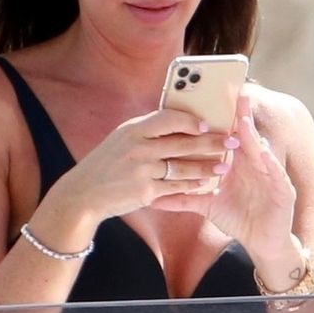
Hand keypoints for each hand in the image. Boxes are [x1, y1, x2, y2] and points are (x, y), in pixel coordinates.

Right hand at [50, 107, 231, 225]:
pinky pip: (176, 188)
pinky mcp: (146, 192)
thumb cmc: (107, 163)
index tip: (207, 124)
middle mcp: (138, 148)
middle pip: (182, 144)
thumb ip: (148, 130)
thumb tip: (181, 120)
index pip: (167, 119)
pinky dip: (193, 186)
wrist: (83, 193)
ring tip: (225, 167)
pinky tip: (206, 184)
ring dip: (207, 168)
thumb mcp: (122, 138)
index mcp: (133, 129)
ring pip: (183, 168)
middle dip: (211, 144)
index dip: (189, 121)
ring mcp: (142, 171)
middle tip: (231, 143)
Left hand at [158, 94, 298, 259]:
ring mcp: (270, 175)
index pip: (228, 137)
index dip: (221, 120)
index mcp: (238, 164)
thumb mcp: (208, 206)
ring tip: (243, 121)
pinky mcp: (283, 189)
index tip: (210, 99)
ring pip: (261, 150)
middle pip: (246, 137)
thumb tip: (154, 199)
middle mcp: (255, 164)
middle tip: (234, 95)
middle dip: (240, 116)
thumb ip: (184, 199)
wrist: (262, 242)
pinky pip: (276, 173)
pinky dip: (270, 163)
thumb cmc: (239, 219)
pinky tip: (264, 153)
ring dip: (253, 136)